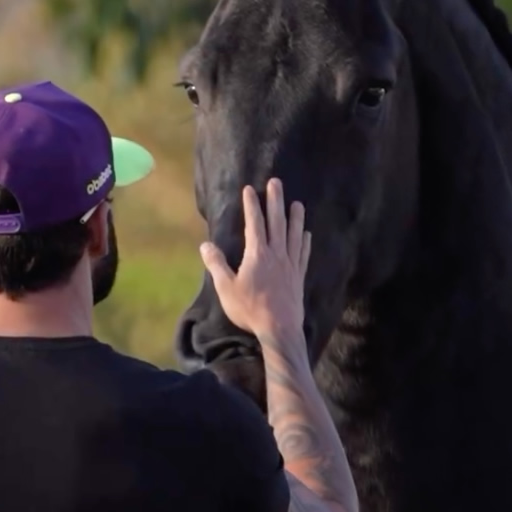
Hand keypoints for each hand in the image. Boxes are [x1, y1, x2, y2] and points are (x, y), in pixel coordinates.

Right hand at [199, 178, 311, 349]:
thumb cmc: (250, 309)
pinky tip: (306, 235)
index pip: (254, 223)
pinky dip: (304, 242)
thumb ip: (217, 265)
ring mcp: (290, 265)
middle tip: (276, 182)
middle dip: (275, 201)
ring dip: (295, 218)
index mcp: (257, 254)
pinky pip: (303, 254)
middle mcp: (277, 254)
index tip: (249, 189)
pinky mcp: (298, 277)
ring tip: (297, 203)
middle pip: (277, 222)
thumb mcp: (226, 288)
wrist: (280, 329)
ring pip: (294, 235)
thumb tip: (205, 245)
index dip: (252, 205)